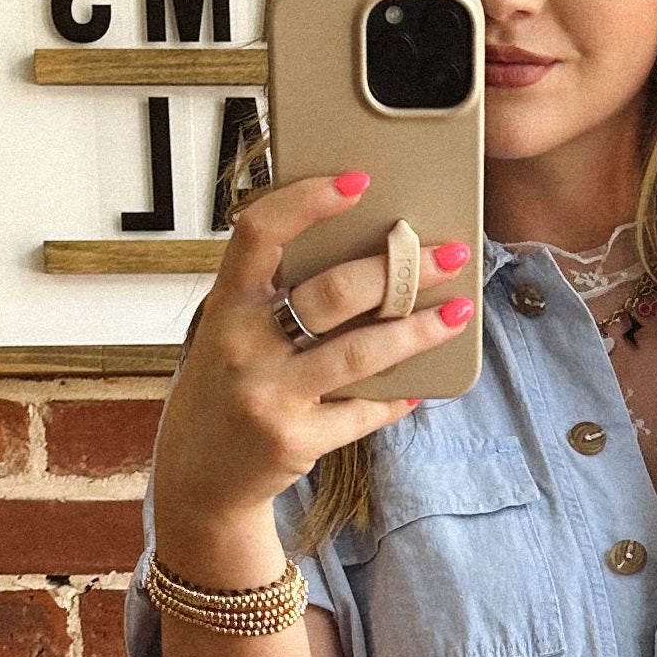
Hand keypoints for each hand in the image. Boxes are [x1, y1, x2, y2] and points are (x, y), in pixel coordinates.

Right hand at [149, 170, 472, 556]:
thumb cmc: (228, 387)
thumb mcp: (232, 331)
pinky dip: (397, 397)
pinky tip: (423, 384)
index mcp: (226, 304)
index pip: (260, 232)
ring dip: (418, 330)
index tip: (358, 180)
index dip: (308, 200)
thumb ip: (276, 294)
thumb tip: (364, 255)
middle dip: (399, 269)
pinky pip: (362, 411)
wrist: (199, 475)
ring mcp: (267, 395)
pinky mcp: (294, 440)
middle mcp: (241, 345)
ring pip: (360, 352)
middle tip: (447, 254)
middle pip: (333, 292)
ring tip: (457, 312)